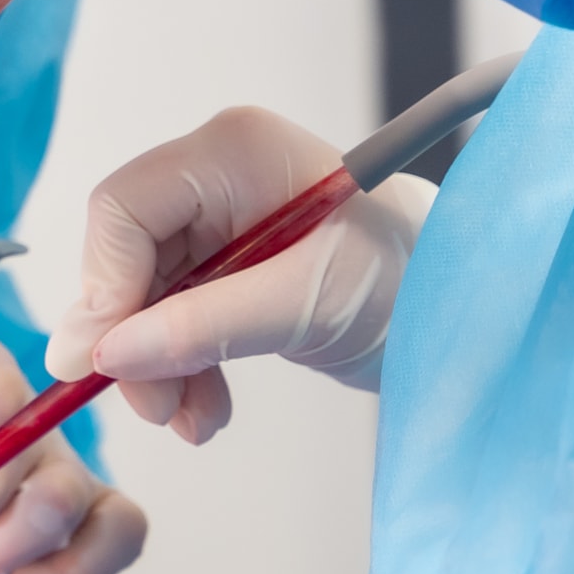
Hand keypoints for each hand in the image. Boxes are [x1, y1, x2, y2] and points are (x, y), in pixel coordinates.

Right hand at [44, 108, 433, 437]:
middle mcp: (215, 179)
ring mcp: (219, 226)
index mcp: (234, 152)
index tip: (108, 361)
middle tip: (154, 408)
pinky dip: (181, 370)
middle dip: (135, 340)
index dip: (105, 286)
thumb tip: (110, 354)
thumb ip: (205, 326)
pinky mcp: (228, 272)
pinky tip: (206, 409)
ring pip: (143, 300)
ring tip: (193, 421)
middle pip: (126, 259)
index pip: (123, 208)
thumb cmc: (412, 279)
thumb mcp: (308, 304)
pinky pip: (172, 321)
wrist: (468, 309)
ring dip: (158, 368)